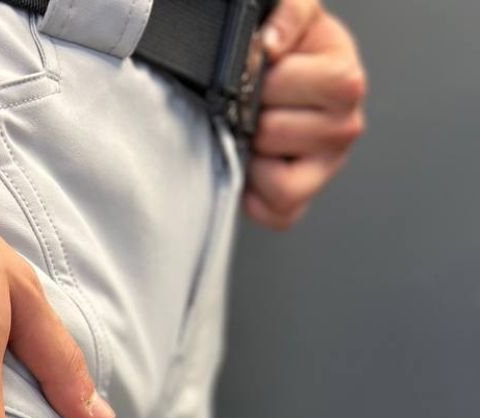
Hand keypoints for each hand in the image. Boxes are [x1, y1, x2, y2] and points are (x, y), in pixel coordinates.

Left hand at [245, 0, 367, 229]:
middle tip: (256, 106)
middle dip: (256, 118)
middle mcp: (344, 128)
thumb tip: (270, 43)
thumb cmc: (284, 47)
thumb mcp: (292, 9)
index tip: (266, 71)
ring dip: (254, 158)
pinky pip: (276, 214)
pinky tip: (253, 166)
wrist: (270, 76)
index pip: (328, 88)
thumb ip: (288, 11)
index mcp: (346, 81)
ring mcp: (325, 169)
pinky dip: (255, 198)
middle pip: (282, 135)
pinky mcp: (300, 200)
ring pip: (280, 183)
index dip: (280, 81)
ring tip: (254, 134)